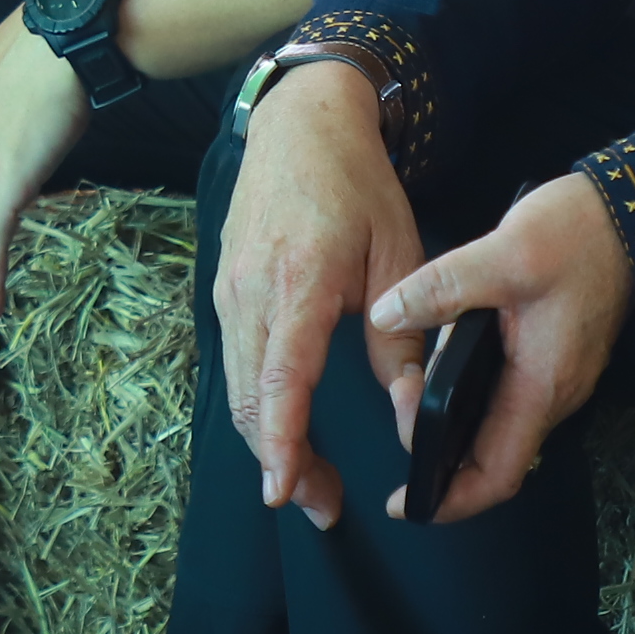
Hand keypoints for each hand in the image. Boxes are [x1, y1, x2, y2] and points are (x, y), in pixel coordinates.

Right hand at [212, 60, 426, 528]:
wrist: (301, 125)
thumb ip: (401, 336)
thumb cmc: (355, 184)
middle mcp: (252, 292)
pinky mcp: (226, 291)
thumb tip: (408, 409)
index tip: (284, 490)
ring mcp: (230, 292)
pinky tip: (284, 427)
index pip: (280, 379)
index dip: (281, 440)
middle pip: (249, 398)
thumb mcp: (398, 253)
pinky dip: (255, 404)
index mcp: (299, 282)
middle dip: (281, 463)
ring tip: (308, 483)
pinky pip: (234, 362)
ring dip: (266, 440)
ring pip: (236, 387)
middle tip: (321, 508)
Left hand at [363, 172, 631, 526]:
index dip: (451, 500)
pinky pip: (512, 395)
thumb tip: (387, 315)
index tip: (406, 504)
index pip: (496, 474)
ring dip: (458, 426)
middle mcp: (555, 393)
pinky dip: (476, 399)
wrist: (634, 216)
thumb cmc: (578, 236)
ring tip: (413, 399)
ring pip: (502, 426)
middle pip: (495, 457)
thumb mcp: (503, 253)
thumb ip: (441, 288)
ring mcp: (559, 375)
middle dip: (442, 459)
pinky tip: (447, 370)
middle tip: (400, 422)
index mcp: (541, 385)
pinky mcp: (557, 354)